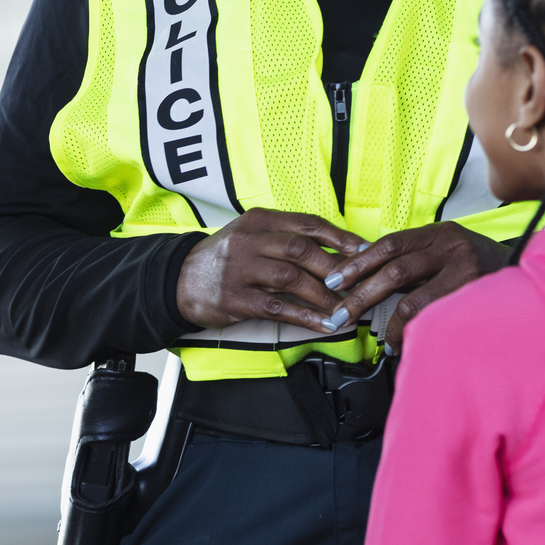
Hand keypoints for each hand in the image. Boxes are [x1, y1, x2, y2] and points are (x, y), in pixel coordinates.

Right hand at [175, 208, 368, 334]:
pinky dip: (305, 317)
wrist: (178, 279)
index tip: (365, 251)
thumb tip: (335, 249)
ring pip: (292, 279)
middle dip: (337, 269)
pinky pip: (277, 308)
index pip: (308, 224)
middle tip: (362, 284)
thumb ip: (286, 237)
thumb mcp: (251, 235)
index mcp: (260, 220)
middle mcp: (250, 240)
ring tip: (346, 309)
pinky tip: (324, 324)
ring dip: (324, 296)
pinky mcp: (235, 298)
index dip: (340, 238)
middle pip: (303, 250)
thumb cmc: (225, 258)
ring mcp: (241, 269)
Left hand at [322, 222, 507, 347]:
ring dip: (390, 324)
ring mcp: (465, 272)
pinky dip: (414, 333)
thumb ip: (417, 259)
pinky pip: (435, 319)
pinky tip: (404, 343)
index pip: (389, 244)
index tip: (335, 280)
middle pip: (395, 271)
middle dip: (362, 294)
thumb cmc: (481, 266)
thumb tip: (370, 279)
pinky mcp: (474, 298)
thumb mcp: (448, 250)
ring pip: (413, 300)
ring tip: (380, 339)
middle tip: (341, 314)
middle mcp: (451, 247)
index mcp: (438, 233)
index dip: (358, 262)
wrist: (529, 274)